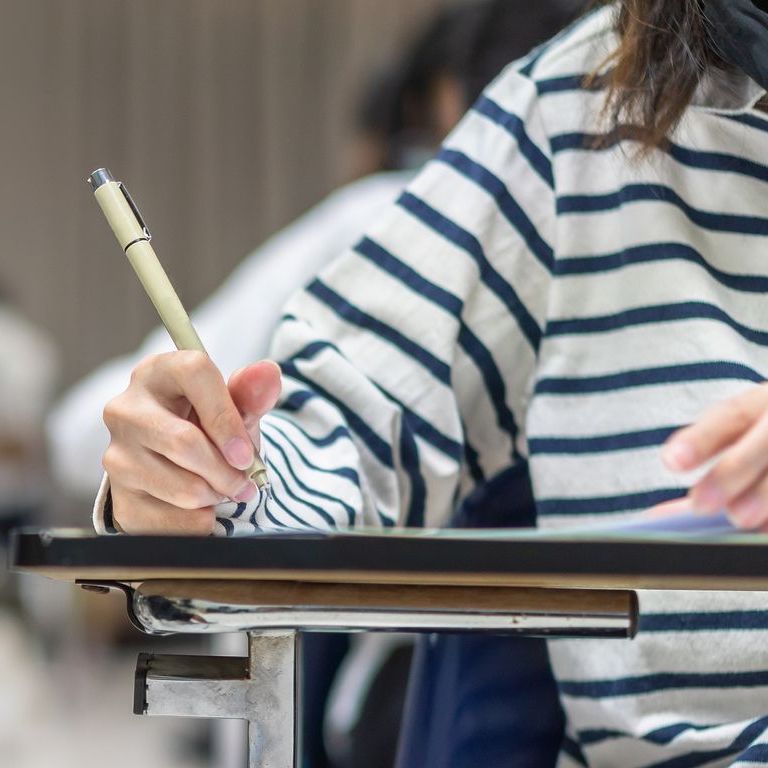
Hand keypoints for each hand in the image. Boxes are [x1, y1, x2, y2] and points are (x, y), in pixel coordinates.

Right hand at [102, 351, 280, 533]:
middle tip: (245, 481)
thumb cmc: (211, 425)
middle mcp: (126, 409)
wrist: (183, 466)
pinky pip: (171, 522)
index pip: (193, 374)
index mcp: (159, 372)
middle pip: (182, 442)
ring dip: (216, 495)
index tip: (246, 452)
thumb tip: (268, 372)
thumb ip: (253, 392)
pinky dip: (200, 521)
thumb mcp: (236, 407)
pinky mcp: (119, 498)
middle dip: (227, 471)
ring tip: (222, 488)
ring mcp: (116, 454)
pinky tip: (202, 506)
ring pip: (182, 488)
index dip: (226, 416)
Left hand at [661, 383, 767, 529]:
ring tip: (740, 519)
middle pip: (766, 440)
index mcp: (766, 401)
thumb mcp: (745, 437)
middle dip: (733, 471)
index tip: (670, 462)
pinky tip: (766, 530)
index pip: (731, 415)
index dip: (701, 439)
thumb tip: (658, 518)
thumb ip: (706, 475)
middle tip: (699, 504)